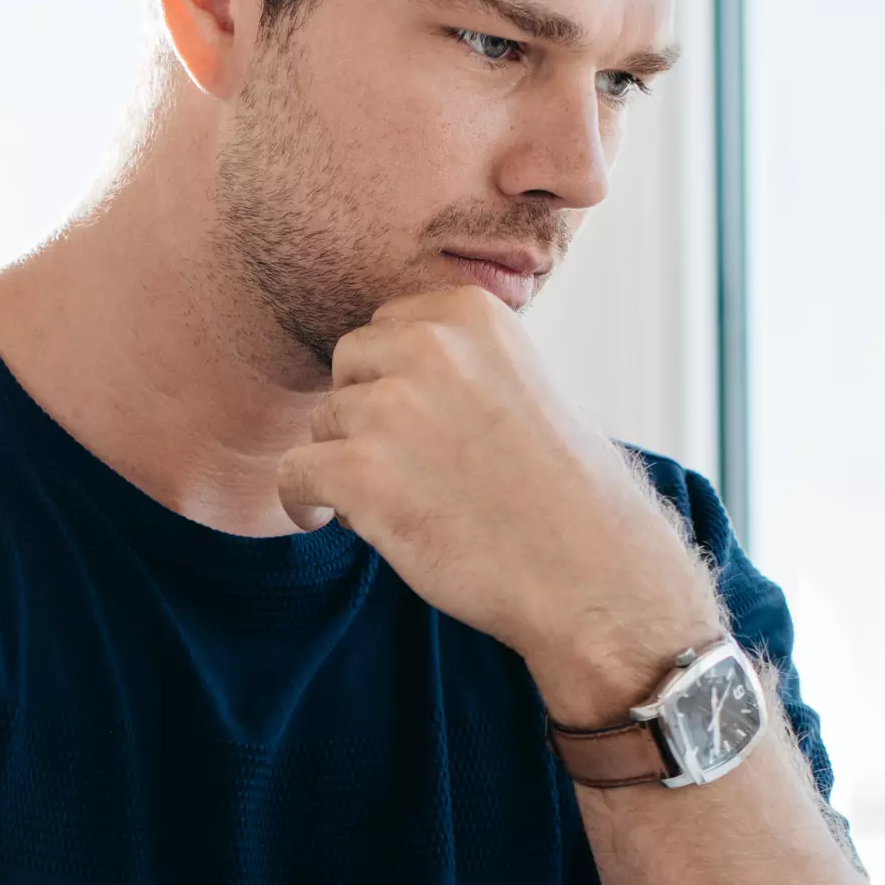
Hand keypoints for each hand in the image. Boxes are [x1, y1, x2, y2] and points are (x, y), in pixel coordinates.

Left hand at [274, 288, 722, 719]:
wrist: (590, 573)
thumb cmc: (559, 490)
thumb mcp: (520, 382)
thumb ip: (457, 359)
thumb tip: (384, 359)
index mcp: (470, 311)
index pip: (388, 326)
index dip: (396, 381)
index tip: (424, 425)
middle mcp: (428, 345)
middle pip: (347, 367)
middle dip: (365, 414)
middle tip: (411, 467)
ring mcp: (391, 407)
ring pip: (323, 425)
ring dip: (348, 464)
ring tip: (407, 503)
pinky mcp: (359, 472)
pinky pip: (294, 475)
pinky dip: (305, 502)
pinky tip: (333, 520)